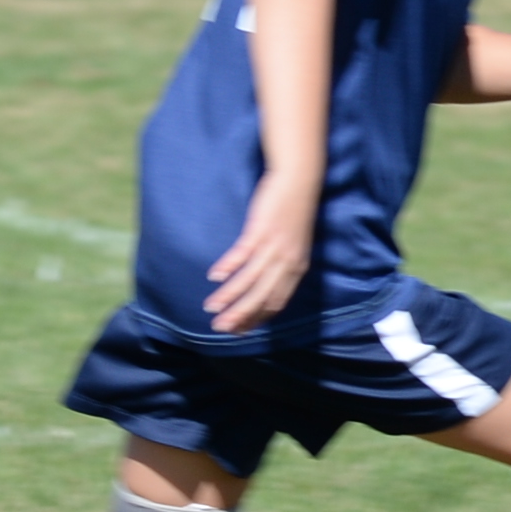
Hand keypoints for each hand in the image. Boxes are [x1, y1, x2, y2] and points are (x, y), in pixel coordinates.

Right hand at [205, 179, 316, 331]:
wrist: (299, 180)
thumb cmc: (292, 212)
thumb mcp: (293, 245)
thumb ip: (282, 265)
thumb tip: (265, 282)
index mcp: (296, 269)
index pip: (275, 303)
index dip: (256, 319)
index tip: (239, 331)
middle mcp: (287, 262)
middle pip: (262, 297)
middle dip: (240, 316)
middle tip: (220, 328)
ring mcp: (274, 246)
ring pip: (250, 279)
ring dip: (229, 296)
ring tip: (211, 308)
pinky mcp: (262, 229)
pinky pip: (243, 254)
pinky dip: (228, 267)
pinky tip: (214, 277)